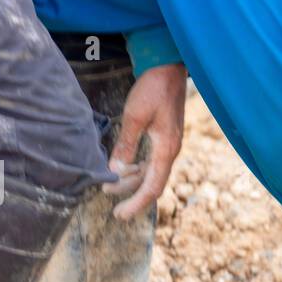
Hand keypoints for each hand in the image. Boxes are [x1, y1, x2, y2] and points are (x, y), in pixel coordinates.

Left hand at [105, 63, 187, 219]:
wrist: (169, 67)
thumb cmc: (153, 88)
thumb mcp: (135, 116)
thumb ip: (126, 145)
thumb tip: (116, 171)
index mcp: (166, 150)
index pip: (152, 187)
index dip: (136, 203)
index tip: (119, 214)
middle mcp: (170, 151)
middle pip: (152, 184)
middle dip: (132, 195)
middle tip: (111, 203)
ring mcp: (168, 145)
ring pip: (151, 173)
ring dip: (132, 181)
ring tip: (111, 184)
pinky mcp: (164, 137)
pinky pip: (151, 161)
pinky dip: (137, 169)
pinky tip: (125, 168)